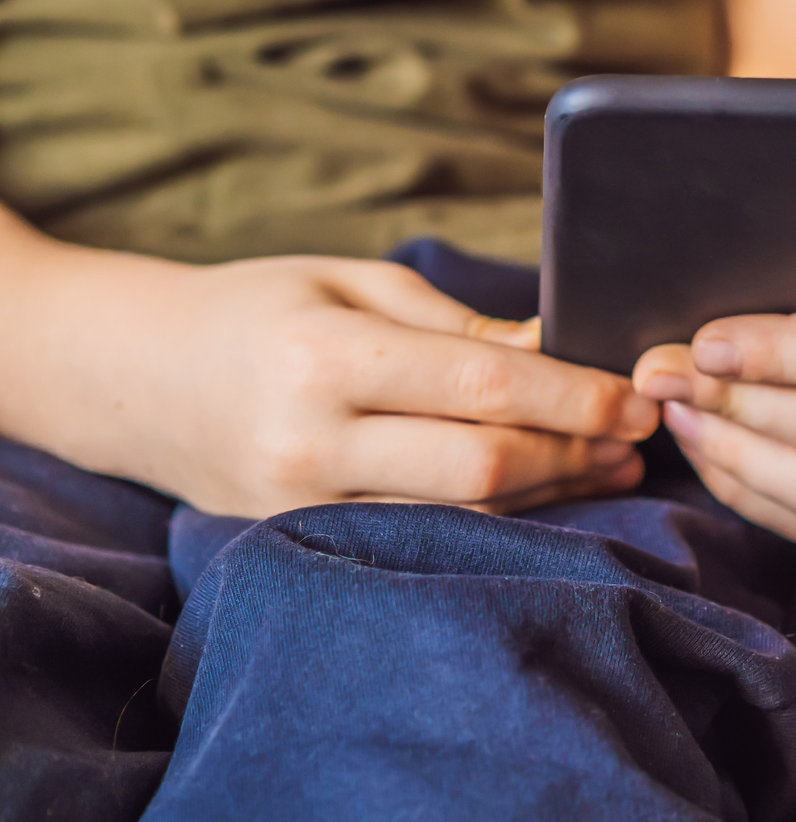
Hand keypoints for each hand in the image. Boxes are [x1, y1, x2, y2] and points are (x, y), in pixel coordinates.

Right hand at [30, 251, 656, 517]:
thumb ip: (457, 325)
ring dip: (552, 491)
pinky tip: (544, 491)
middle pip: (484, 466)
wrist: (130, 377)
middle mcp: (312, 444)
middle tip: (640, 435)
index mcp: (326, 360)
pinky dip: (495, 514)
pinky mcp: (302, 539)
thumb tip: (558, 348)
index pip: (483, 391)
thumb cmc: (253, 308)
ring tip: (612, 466)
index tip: (637, 397)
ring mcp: (303, 505)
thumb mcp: (353, 283)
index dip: (576, 398)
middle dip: (578, 452)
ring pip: (462, 513)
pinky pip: (422, 531)